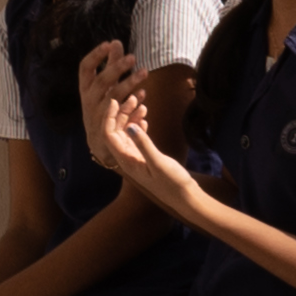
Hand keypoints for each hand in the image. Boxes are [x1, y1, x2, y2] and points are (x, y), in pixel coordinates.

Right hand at [79, 39, 138, 159]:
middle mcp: (89, 99)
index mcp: (86, 87)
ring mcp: (99, 114)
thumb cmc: (104, 106)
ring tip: (144, 72)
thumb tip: (116, 42)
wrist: (100, 142)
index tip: (108, 44)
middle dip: (117, 68)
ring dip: (129, 83)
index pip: (85, 67)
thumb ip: (110, 65)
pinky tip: (144, 94)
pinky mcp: (110, 126)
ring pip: (113, 96)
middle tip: (132, 57)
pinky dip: (134, 103)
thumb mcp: (103, 86)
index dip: (95, 55)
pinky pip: (122, 113)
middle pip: (101, 80)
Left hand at [94, 82, 198, 216]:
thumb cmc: (173, 183)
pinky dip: (138, 126)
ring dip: (131, 117)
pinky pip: (136, 138)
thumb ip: (144, 144)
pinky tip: (144, 118)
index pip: (108, 135)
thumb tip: (129, 126)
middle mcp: (127, 158)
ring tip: (141, 103)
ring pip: (126, 133)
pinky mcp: (145, 158)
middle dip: (121, 112)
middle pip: (116, 131)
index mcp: (126, 160)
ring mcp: (135, 158)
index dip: (108, 116)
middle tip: (134, 97)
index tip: (114, 100)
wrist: (186, 198)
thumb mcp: (159, 163)